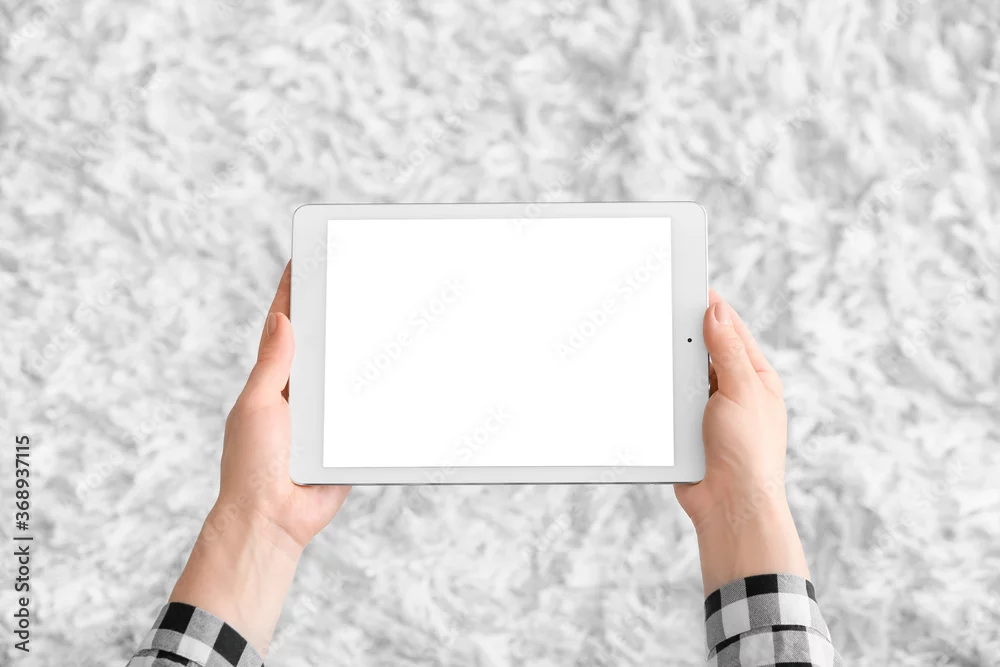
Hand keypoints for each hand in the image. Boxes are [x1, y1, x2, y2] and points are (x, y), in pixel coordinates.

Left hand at [170, 261, 349, 654]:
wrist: (273, 519)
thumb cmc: (252, 466)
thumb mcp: (257, 405)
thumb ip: (273, 364)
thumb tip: (282, 318)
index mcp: (273, 379)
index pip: (284, 326)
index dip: (293, 293)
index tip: (306, 260)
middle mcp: (300, 393)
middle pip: (323, 344)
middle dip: (338, 314)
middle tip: (359, 279)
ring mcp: (324, 417)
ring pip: (348, 374)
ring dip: (365, 351)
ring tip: (388, 315)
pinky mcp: (346, 439)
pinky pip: (368, 410)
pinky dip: (382, 392)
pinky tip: (403, 370)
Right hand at [675, 289, 808, 594]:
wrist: (730, 506)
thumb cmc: (750, 453)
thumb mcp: (744, 391)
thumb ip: (729, 351)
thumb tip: (716, 312)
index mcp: (756, 376)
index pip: (731, 331)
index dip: (711, 308)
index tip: (688, 287)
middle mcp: (732, 390)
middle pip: (702, 349)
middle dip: (683, 334)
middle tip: (659, 310)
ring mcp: (706, 409)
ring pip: (680, 374)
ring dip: (668, 364)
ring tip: (647, 340)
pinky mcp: (684, 428)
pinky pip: (666, 400)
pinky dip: (657, 390)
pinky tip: (642, 379)